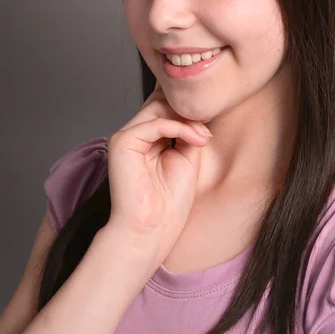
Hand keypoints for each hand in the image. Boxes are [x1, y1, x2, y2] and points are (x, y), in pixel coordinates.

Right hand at [105, 81, 211, 259]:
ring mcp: (126, 136)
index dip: (187, 107)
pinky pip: (156, 124)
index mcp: (146, 138)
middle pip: (161, 103)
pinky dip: (180, 128)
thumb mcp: (187, 156)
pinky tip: (196, 140)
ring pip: (158, 108)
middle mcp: (133, 134)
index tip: (211, 114)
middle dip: (189, 111)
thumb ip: (188, 132)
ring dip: (187, 119)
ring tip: (204, 137)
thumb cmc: (169, 202)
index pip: (164, 107)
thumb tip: (197, 110)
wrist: (152, 230)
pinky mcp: (122, 142)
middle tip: (209, 126)